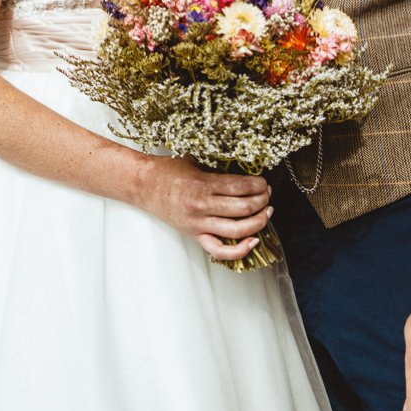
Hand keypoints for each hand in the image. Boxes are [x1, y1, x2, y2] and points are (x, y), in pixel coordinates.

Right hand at [132, 154, 271, 260]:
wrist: (144, 186)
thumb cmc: (168, 170)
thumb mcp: (194, 160)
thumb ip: (217, 164)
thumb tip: (244, 162)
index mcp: (202, 184)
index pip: (240, 187)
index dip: (258, 185)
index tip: (264, 183)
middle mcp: (202, 205)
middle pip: (243, 208)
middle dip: (262, 201)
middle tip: (267, 195)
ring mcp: (199, 223)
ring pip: (238, 229)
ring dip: (258, 222)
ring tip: (266, 213)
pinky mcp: (195, 235)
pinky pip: (220, 250)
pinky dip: (240, 250)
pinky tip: (253, 241)